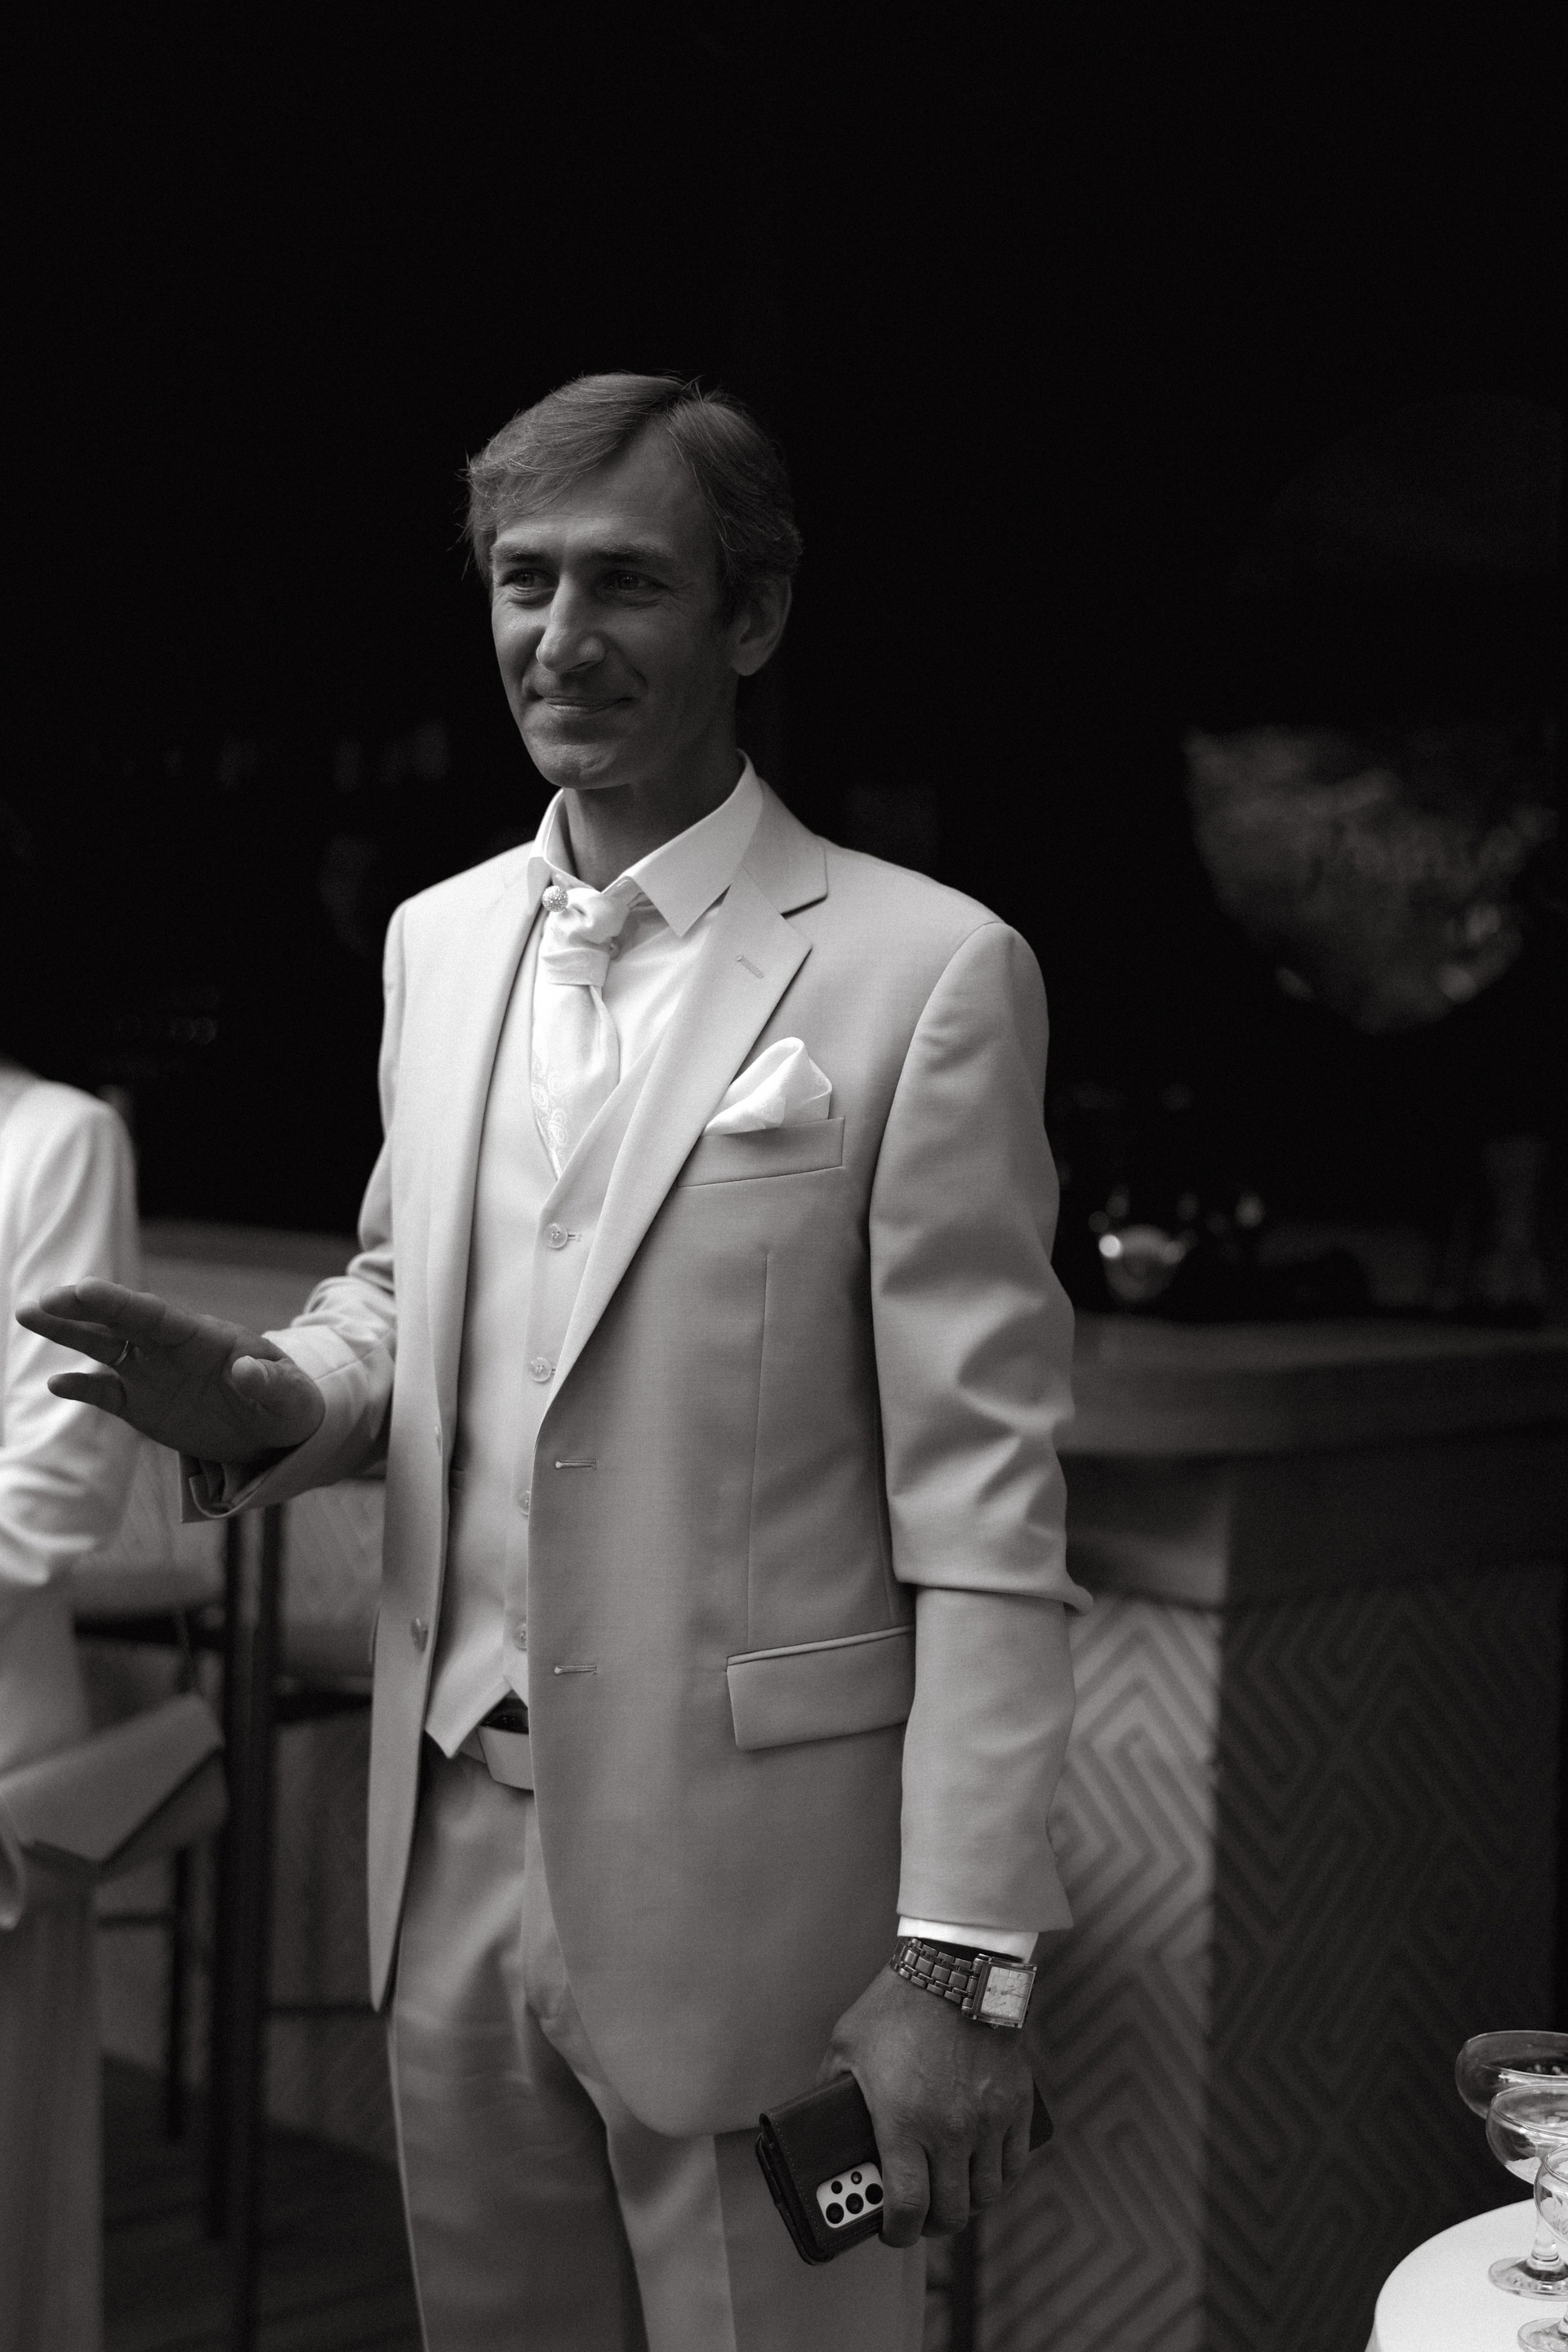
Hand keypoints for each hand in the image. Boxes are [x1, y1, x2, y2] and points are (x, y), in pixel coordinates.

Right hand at [16, 1278, 325, 1465]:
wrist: (276, 1430)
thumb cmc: (289, 1403)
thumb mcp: (289, 1397)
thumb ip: (269, 1383)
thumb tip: (244, 1370)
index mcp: (204, 1336)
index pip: (157, 1316)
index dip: (121, 1303)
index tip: (85, 1288)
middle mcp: (170, 1349)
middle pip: (121, 1323)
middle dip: (84, 1310)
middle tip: (44, 1300)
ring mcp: (152, 1374)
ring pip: (103, 1348)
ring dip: (69, 1333)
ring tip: (29, 1314)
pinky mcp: (142, 1405)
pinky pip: (107, 1394)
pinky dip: (83, 1387)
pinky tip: (57, 1383)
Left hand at [818, 1961, 1034, 2244]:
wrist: (953, 1968)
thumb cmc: (894, 2007)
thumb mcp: (845, 2049)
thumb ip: (830, 2092)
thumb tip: (818, 2123)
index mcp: (903, 2125)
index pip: (906, 2210)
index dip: (895, 2233)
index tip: (889, 2231)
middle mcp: (950, 2131)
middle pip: (951, 2212)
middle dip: (932, 2224)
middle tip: (919, 2215)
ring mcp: (988, 2120)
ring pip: (986, 2193)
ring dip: (966, 2202)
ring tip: (950, 2192)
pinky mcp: (1016, 2103)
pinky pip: (1015, 2162)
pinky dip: (1000, 2175)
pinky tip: (983, 2168)